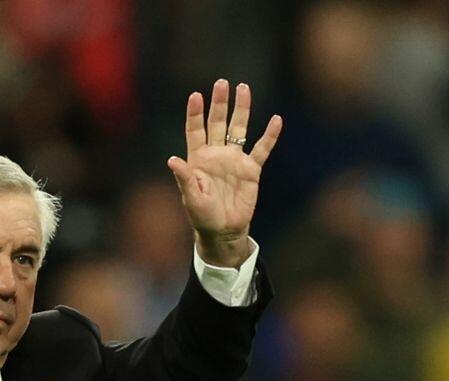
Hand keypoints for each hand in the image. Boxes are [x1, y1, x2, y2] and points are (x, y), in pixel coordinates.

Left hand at [167, 80, 281, 267]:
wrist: (223, 230)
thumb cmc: (202, 215)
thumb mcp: (191, 198)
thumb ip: (184, 178)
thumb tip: (172, 160)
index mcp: (198, 159)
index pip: (195, 130)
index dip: (195, 113)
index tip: (196, 95)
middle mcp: (216, 154)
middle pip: (218, 123)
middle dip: (219, 103)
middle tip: (222, 83)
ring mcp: (234, 160)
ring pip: (239, 129)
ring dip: (241, 110)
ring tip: (244, 88)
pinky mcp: (251, 170)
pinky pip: (261, 149)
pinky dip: (269, 136)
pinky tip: (276, 120)